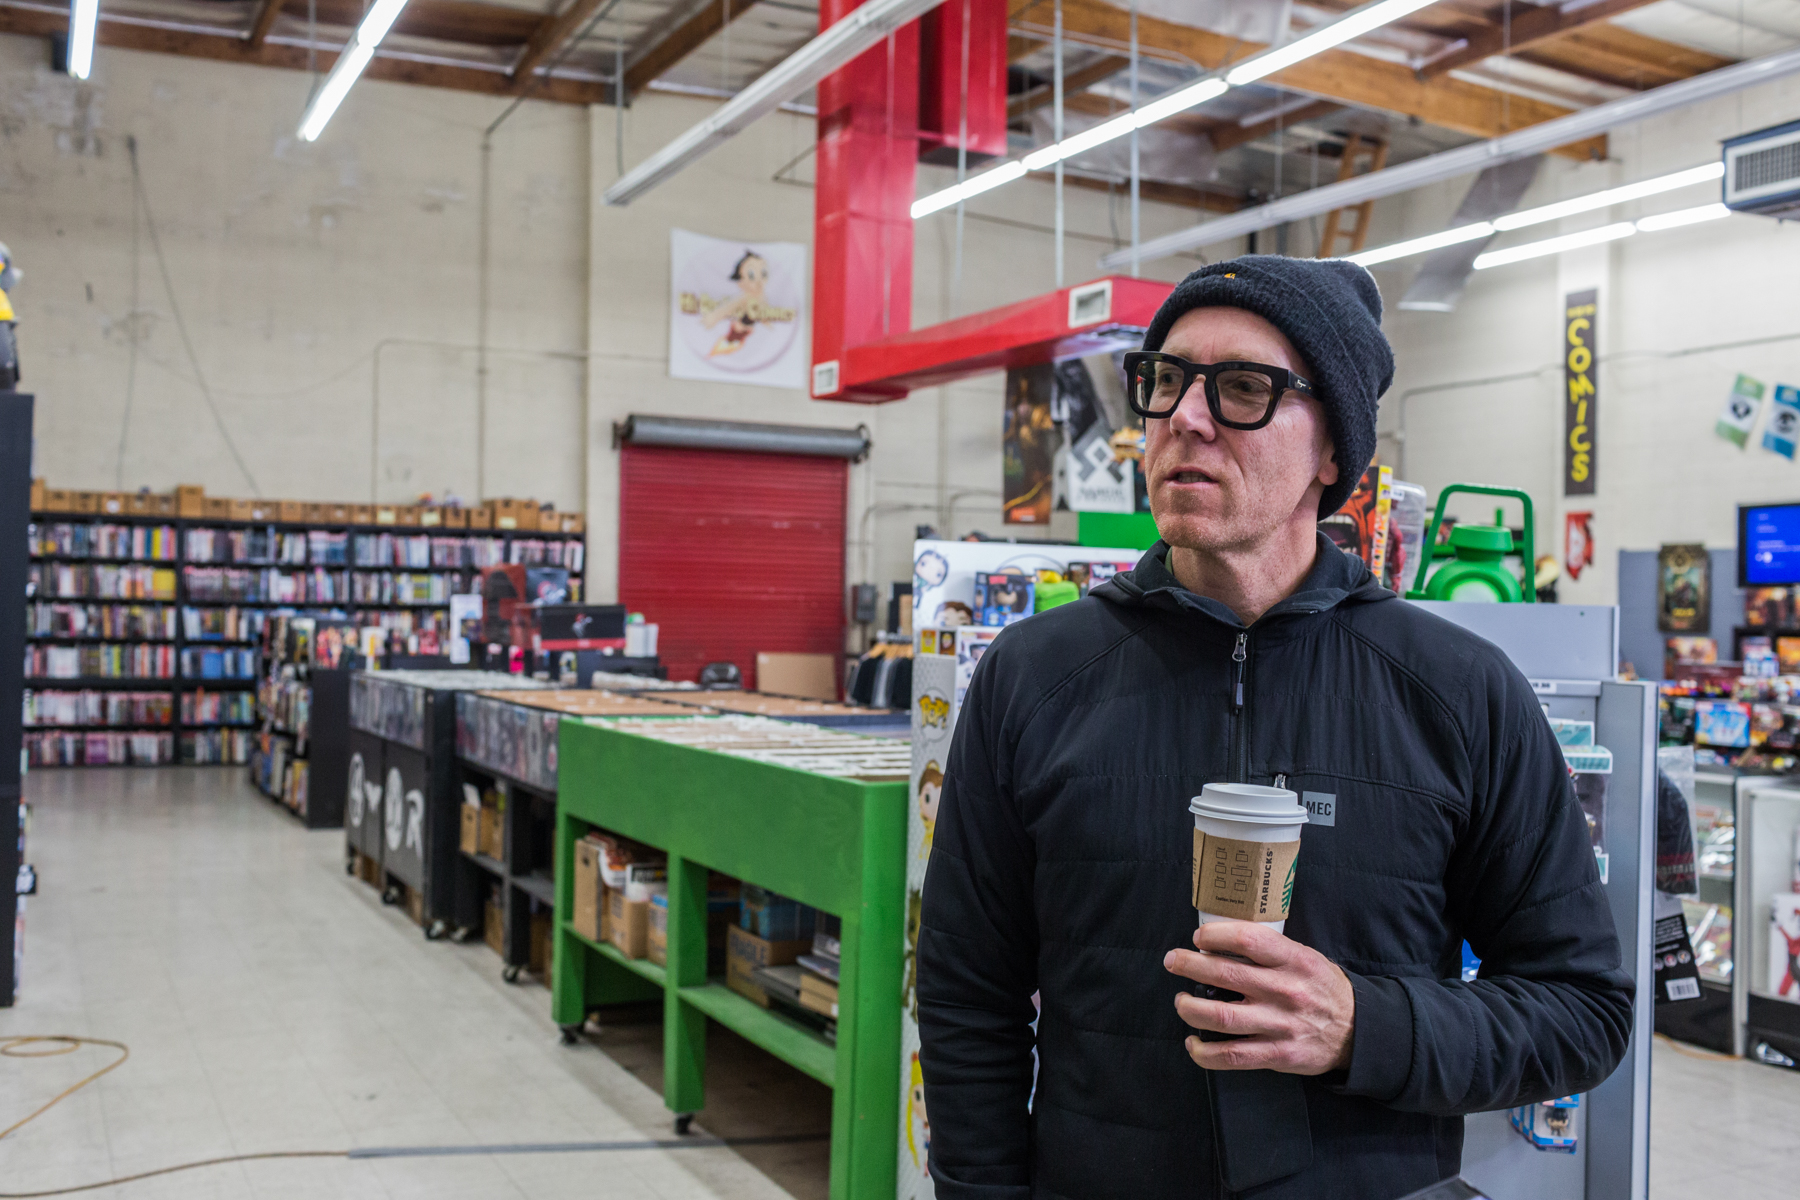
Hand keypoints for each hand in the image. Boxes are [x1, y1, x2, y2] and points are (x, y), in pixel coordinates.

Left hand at [1163, 921, 1355, 1075]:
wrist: (1358, 1031)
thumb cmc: (1321, 988)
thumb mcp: (1305, 957)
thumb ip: (1269, 949)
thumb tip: (1219, 939)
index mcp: (1294, 960)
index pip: (1247, 939)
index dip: (1215, 935)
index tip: (1198, 937)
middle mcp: (1285, 990)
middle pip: (1225, 975)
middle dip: (1189, 965)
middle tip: (1173, 961)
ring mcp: (1280, 1025)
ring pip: (1220, 1017)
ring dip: (1189, 1008)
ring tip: (1181, 1001)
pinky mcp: (1277, 1055)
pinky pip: (1231, 1055)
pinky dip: (1203, 1051)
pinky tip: (1193, 1042)